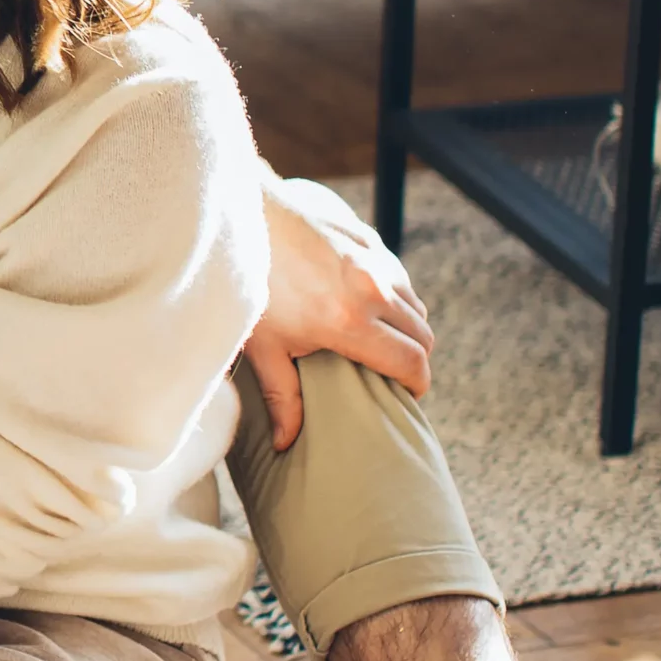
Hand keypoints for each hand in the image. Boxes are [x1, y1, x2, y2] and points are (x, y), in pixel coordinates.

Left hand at [243, 175, 434, 451]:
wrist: (236, 217)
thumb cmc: (244, 284)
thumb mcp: (261, 346)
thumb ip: (282, 396)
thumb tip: (285, 443)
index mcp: (350, 322)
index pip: (412, 363)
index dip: (416, 386)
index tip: (406, 396)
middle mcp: (372, 289)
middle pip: (423, 335)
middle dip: (415, 359)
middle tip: (391, 373)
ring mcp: (373, 258)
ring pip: (415, 303)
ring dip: (406, 325)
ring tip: (378, 339)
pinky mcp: (367, 236)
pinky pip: (397, 274)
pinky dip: (392, 293)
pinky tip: (363, 302)